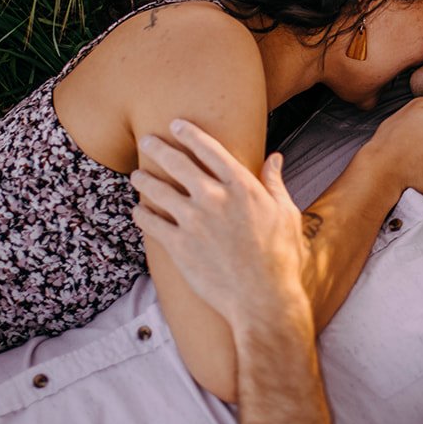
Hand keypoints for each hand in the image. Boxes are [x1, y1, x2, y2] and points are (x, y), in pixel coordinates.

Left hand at [131, 120, 308, 319]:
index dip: (190, 134)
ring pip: (159, 191)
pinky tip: (137, 211)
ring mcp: (193, 221)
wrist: (263, 298)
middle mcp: (214, 198)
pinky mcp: (179, 246)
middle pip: (178, 163)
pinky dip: (141, 214)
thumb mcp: (285, 213)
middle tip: (147, 139)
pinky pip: (151, 223)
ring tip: (137, 175)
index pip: (209, 149)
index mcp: (241, 186)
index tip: (176, 125)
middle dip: (159, 148)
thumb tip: (275, 158)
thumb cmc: (280, 257)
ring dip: (144, 180)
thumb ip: (274, 183)